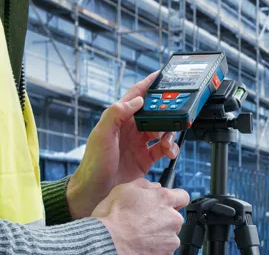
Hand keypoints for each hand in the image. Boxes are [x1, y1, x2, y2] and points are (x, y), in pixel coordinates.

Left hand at [67, 72, 180, 218]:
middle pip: (154, 113)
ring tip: (169, 141)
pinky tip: (169, 152)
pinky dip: (171, 149)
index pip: (136, 95)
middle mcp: (130, 129)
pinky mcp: (145, 159)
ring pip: (162, 130)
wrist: (94, 193)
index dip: (148, 84)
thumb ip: (116, 113)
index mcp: (119, 119)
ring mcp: (139, 144)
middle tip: (176, 114)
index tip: (161, 75)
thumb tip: (137, 100)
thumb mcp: (101, 135)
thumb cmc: (93, 165)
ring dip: (170, 133)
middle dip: (166, 112)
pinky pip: (164, 149)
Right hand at [92, 178, 188, 254]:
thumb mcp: (125, 189)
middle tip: (145, 221)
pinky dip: (155, 248)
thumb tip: (154, 187)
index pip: (183, 196)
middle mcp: (172, 218)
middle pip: (175, 217)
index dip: (174, 199)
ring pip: (170, 235)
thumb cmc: (112, 217)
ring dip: (160, 235)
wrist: (106, 243)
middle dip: (164, 219)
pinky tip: (141, 245)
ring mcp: (170, 239)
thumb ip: (145, 185)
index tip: (166, 204)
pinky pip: (164, 250)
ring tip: (140, 235)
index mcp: (165, 199)